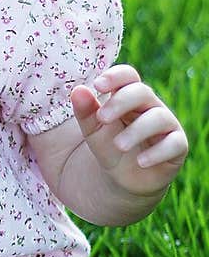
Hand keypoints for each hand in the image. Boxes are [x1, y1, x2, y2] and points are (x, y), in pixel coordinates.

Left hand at [70, 64, 187, 197]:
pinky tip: (141, 162)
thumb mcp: (92, 130)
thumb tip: (78, 90)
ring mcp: (166, 125)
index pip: (128, 76)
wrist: (121, 180)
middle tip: (102, 118)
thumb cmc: (108, 147)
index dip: (115, 76)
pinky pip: (175, 144)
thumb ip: (85, 111)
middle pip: (143, 92)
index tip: (97, 86)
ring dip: (136, 131)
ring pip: (158, 118)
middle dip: (122, 102)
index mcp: (128, 97)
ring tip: (118, 146)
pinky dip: (157, 152)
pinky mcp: (177, 147)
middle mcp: (150, 106)